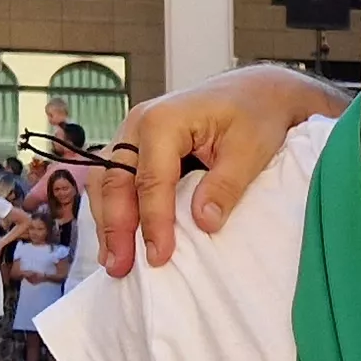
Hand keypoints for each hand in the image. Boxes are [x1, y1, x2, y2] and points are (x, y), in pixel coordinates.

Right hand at [92, 64, 346, 273]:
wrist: (255, 92)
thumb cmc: (255, 117)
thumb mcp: (250, 150)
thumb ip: (225, 185)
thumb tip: (203, 222)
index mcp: (163, 121)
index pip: (150, 180)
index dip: (153, 222)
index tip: (159, 257)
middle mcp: (137, 124)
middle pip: (115, 182)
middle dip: (115, 228)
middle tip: (119, 268)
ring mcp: (132, 134)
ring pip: (106, 182)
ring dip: (107, 223)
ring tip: (113, 262)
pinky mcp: (135, 146)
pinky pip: (113, 179)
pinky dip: (113, 209)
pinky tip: (118, 239)